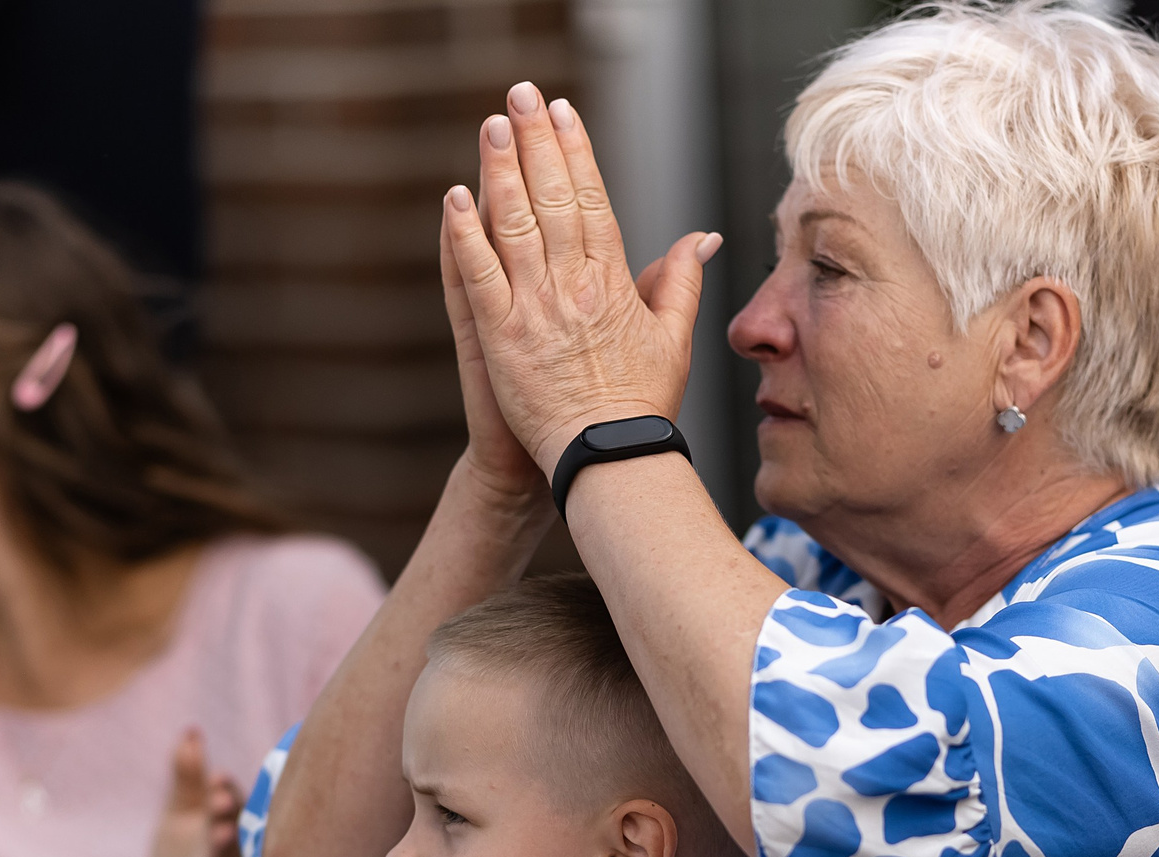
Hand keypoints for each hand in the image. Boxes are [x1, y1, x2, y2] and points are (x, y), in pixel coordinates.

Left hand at [146, 728, 242, 856]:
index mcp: (223, 838)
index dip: (227, 796)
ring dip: (222, 852)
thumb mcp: (181, 816)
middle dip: (225, 817)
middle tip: (220, 798)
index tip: (219, 776)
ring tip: (220, 833)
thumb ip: (188, 776)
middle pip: (228, 835)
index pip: (231, 813)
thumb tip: (191, 731)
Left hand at [443, 82, 723, 474]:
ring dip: (501, 171)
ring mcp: (536, 310)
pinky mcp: (502, 337)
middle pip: (554, 198)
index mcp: (615, 282)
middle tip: (522, 96)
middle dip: (537, 142)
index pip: (594, 200)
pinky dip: (467, 235)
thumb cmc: (641, 405)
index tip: (565, 114)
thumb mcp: (674, 339)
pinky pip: (480, 276)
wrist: (609, 459)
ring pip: (516, 225)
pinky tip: (456, 196)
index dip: (577, 152)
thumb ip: (681, 282)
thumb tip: (701, 238)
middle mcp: (575, 286)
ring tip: (491, 126)